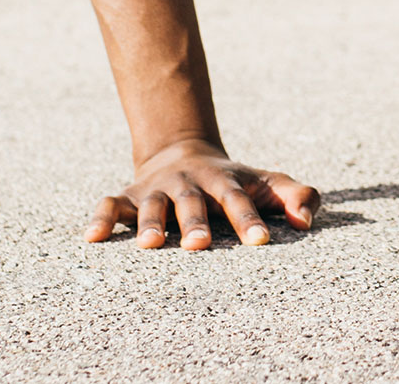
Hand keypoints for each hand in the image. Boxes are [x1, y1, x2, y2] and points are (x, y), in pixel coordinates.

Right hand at [83, 139, 319, 249]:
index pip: (237, 200)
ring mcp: (156, 190)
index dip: (247, 219)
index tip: (259, 242)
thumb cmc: (233, 182)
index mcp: (222, 182)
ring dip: (150, 223)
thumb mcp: (267, 183)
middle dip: (194, 222)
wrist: (182, 153)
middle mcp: (187, 184)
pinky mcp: (129, 197)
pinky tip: (92, 238)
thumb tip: (306, 222)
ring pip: (152, 205)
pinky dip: (101, 218)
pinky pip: (111, 205)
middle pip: (191, 203)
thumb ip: (296, 196)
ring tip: (150, 245)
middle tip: (199, 245)